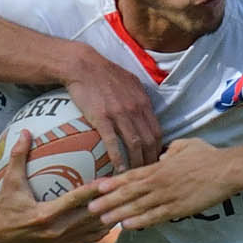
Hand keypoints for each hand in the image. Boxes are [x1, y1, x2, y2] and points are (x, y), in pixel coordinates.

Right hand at [0, 131, 114, 242]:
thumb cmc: (4, 203)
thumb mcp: (10, 180)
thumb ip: (18, 156)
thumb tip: (24, 131)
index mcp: (45, 214)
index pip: (75, 201)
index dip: (93, 192)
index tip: (108, 181)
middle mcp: (56, 231)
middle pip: (90, 217)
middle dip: (108, 205)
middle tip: (125, 190)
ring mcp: (61, 241)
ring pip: (93, 230)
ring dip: (110, 217)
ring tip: (126, 203)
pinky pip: (89, 238)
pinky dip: (102, 228)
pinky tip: (114, 216)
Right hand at [64, 49, 161, 172]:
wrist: (82, 65)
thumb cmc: (105, 73)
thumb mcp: (130, 81)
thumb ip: (140, 98)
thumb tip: (145, 111)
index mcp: (143, 102)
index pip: (158, 131)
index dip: (159, 149)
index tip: (156, 161)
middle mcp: (135, 109)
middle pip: (150, 141)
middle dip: (152, 161)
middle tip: (148, 174)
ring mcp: (119, 114)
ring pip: (135, 145)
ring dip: (137, 163)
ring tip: (135, 177)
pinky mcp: (102, 118)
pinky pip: (113, 143)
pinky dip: (118, 159)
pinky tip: (119, 169)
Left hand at [90, 138, 234, 229]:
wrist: (227, 170)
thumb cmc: (208, 156)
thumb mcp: (186, 145)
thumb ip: (170, 150)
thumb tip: (162, 155)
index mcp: (160, 166)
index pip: (131, 175)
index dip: (112, 182)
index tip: (96, 187)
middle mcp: (160, 182)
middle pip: (129, 192)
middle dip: (108, 201)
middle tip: (90, 207)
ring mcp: (168, 196)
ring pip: (139, 206)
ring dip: (119, 213)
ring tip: (103, 220)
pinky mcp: (179, 208)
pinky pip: (156, 216)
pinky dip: (141, 221)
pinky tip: (128, 226)